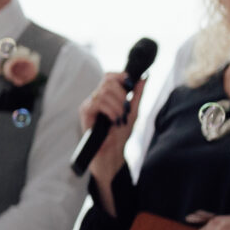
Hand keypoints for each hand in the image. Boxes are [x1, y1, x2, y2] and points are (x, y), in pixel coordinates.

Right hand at [79, 71, 139, 187]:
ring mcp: (89, 104)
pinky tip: (114, 120)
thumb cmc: (120, 135)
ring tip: (120, 118)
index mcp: (106, 96)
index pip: (110, 76)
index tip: (131, 87)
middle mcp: (96, 98)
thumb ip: (137, 95)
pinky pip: (98, 102)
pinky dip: (110, 110)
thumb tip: (144, 77)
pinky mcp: (85, 112)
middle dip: (122, 93)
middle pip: (107, 80)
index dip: (121, 77)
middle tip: (126, 108)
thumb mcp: (133, 112)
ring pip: (104, 91)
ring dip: (117, 105)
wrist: (112, 153)